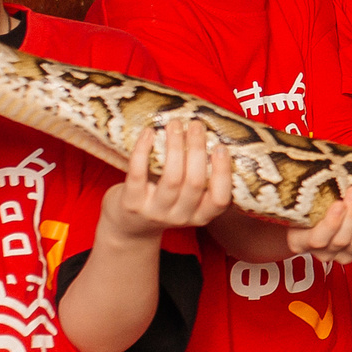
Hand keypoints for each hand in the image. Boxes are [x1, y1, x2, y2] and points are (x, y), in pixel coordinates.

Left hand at [105, 119, 233, 241]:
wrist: (128, 226)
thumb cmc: (164, 202)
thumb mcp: (186, 200)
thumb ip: (199, 177)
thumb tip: (209, 136)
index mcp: (199, 216)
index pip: (219, 200)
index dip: (223, 173)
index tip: (220, 147)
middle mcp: (180, 217)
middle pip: (195, 182)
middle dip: (197, 149)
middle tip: (196, 125)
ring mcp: (155, 212)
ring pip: (171, 177)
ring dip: (174, 146)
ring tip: (174, 124)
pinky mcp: (131, 204)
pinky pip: (138, 174)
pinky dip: (143, 150)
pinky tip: (149, 133)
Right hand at [287, 183, 351, 264]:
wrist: (323, 205)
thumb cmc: (310, 197)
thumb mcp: (304, 194)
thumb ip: (313, 189)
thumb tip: (322, 168)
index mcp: (300, 240)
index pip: (316, 238)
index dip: (330, 224)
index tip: (338, 204)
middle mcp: (321, 251)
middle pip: (340, 240)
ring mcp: (341, 254)